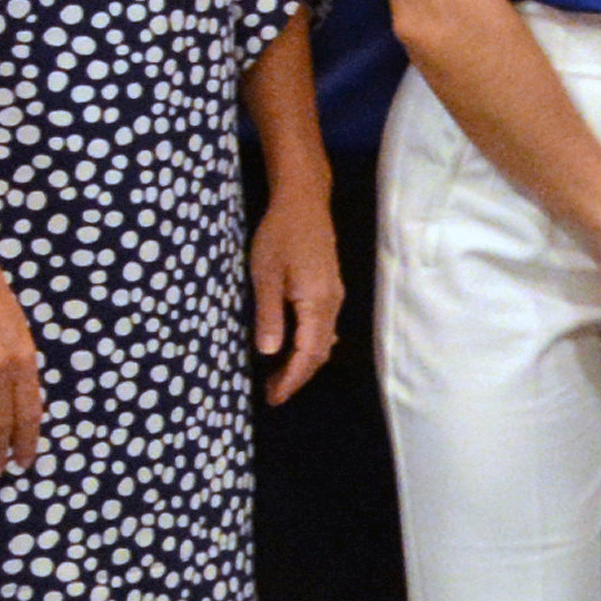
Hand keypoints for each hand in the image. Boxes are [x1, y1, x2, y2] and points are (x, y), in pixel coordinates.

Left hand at [250, 192, 341, 404]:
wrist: (303, 202)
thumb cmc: (280, 235)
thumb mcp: (265, 275)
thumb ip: (269, 315)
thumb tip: (269, 353)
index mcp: (317, 303)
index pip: (308, 353)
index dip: (291, 379)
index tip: (273, 398)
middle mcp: (332, 304)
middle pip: (320, 352)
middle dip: (297, 376)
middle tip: (272, 393)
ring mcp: (334, 296)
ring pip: (323, 341)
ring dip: (303, 362)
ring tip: (278, 375)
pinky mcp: (329, 288)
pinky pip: (323, 327)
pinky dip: (309, 345)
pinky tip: (294, 348)